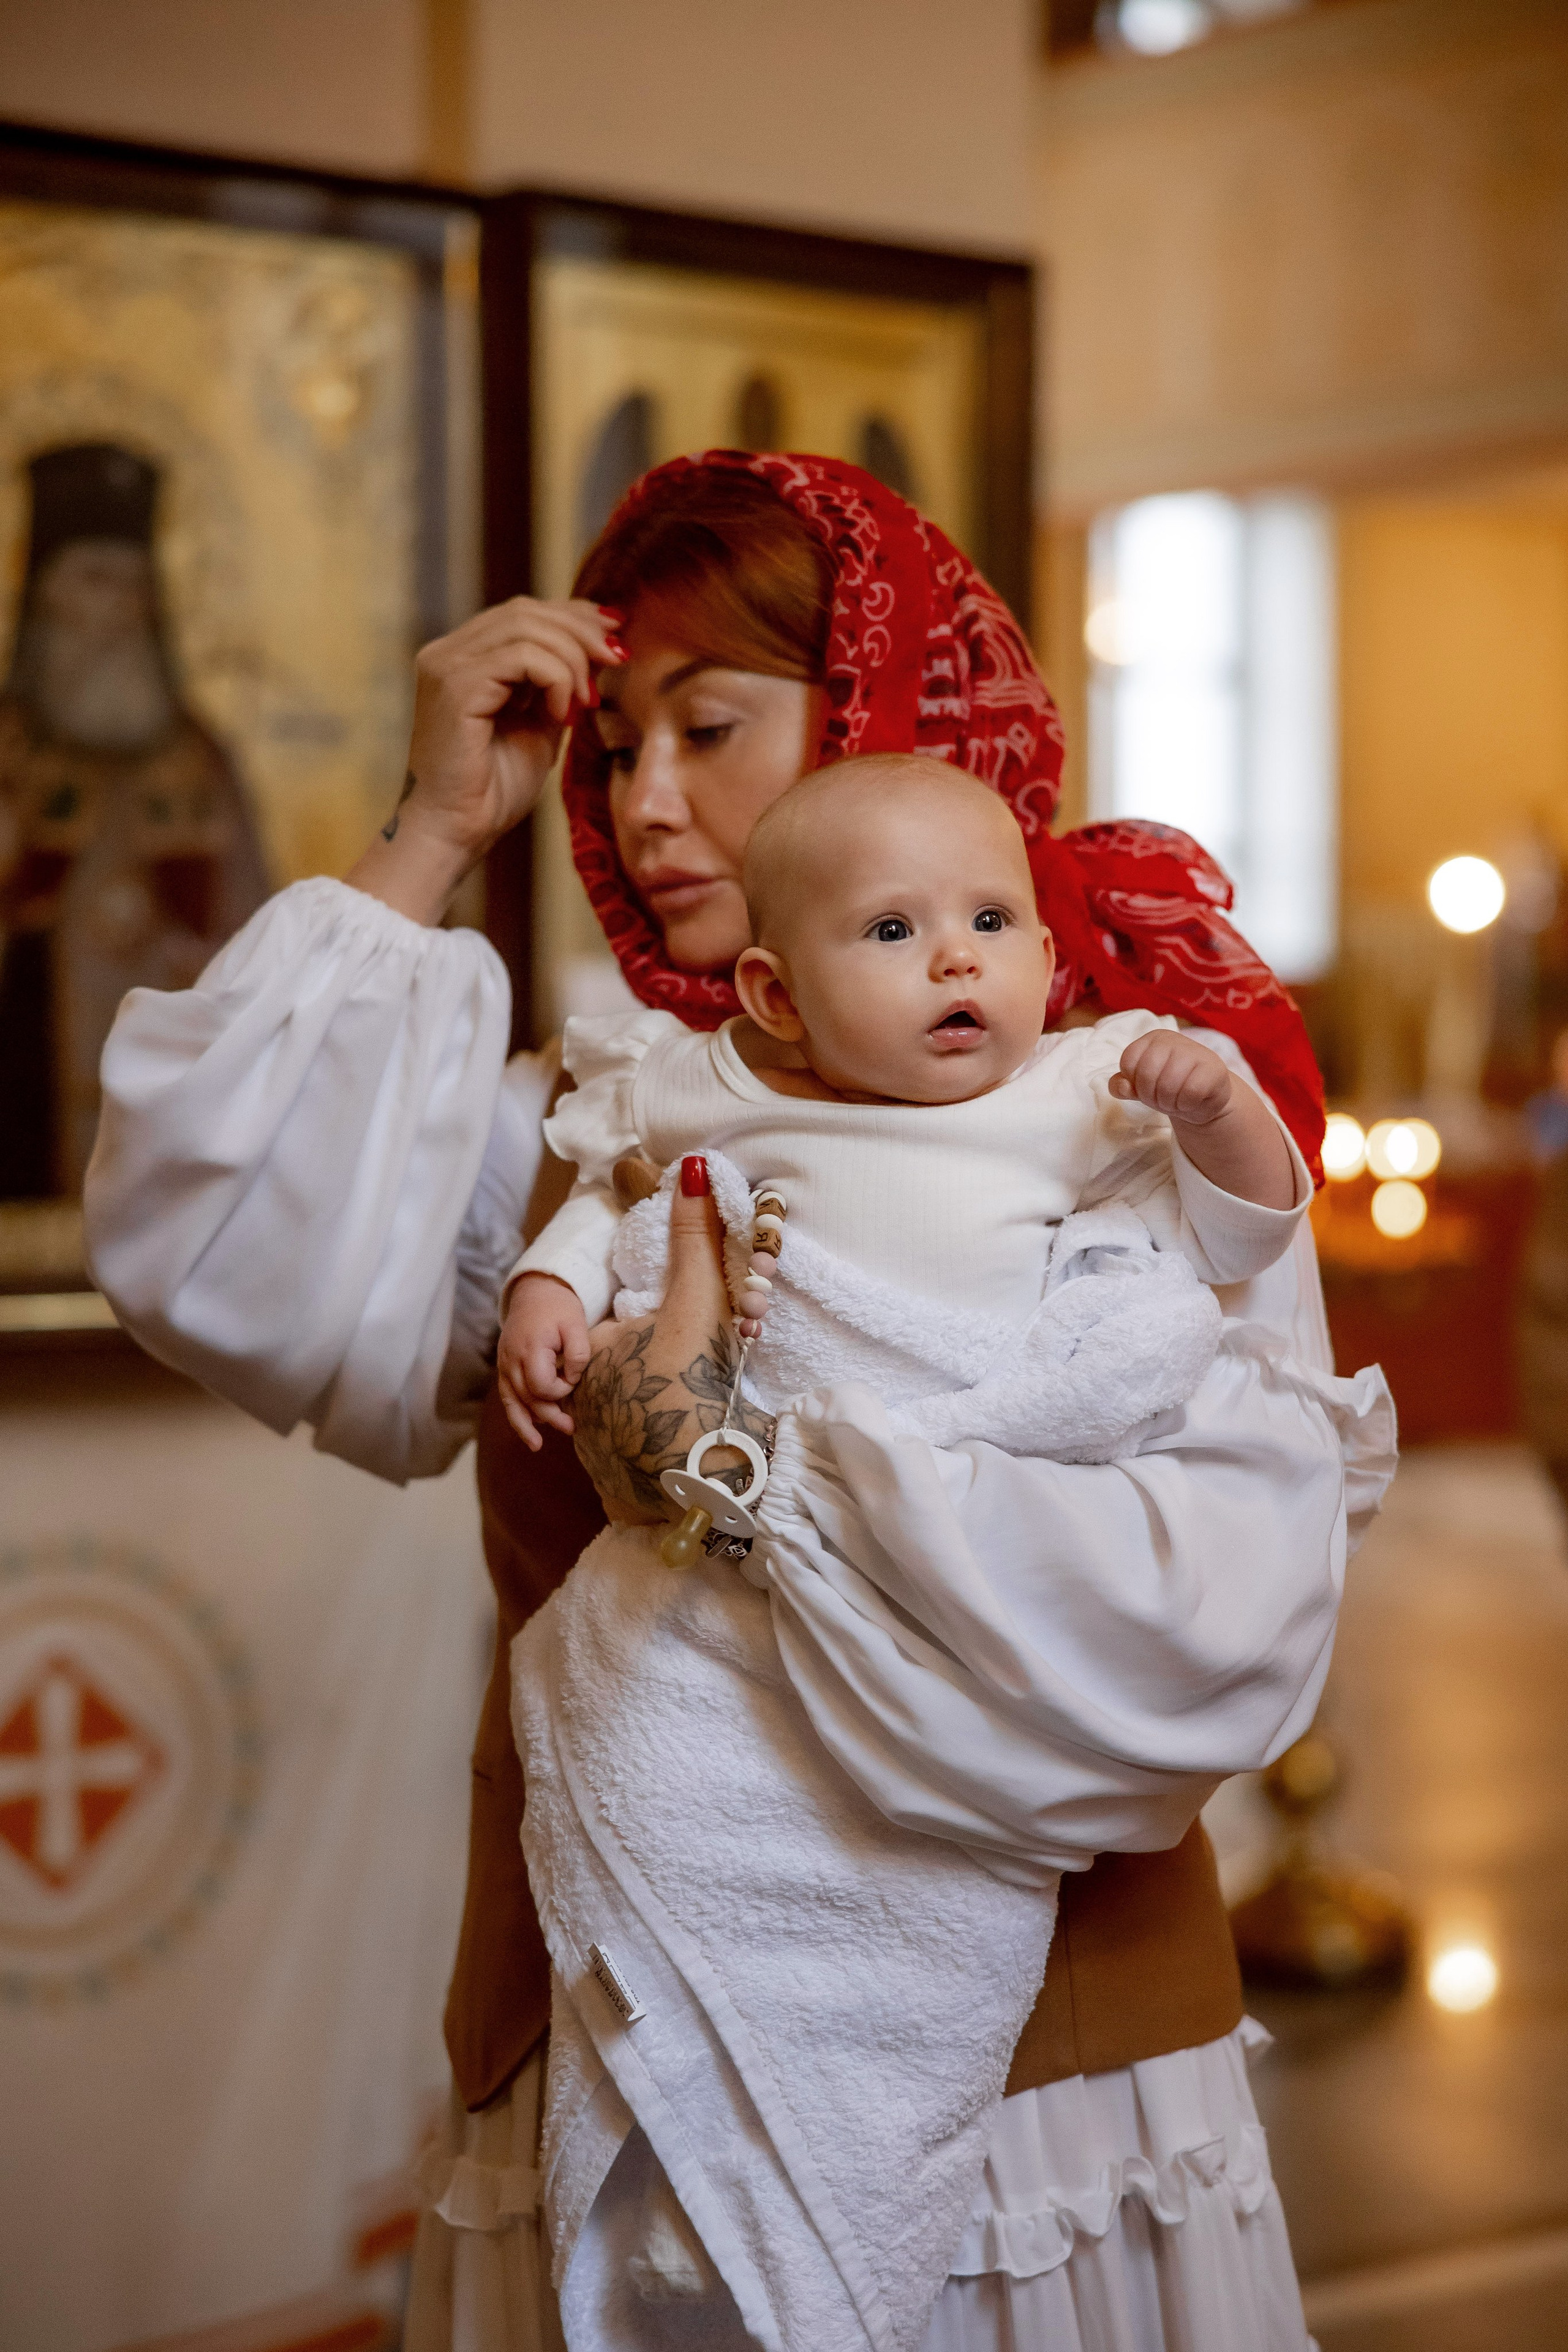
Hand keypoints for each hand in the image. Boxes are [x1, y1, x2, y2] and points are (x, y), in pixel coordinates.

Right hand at [345, 597, 623, 923]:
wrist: (457, 833)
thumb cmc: (493, 790)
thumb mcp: (540, 725)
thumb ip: (558, 685)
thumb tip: (598, 649)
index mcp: (463, 657)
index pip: (523, 613)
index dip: (573, 615)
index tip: (615, 637)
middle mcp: (447, 652)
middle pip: (526, 610)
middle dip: (581, 630)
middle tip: (615, 660)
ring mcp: (446, 665)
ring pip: (526, 627)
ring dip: (572, 659)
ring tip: (586, 702)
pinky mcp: (454, 685)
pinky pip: (522, 657)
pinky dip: (555, 679)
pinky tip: (562, 714)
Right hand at [497, 1273, 592, 1451]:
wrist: (534, 1291)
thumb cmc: (558, 1307)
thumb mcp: (576, 1324)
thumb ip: (578, 1354)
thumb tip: (572, 1381)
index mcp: (530, 1348)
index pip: (541, 1384)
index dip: (559, 1391)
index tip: (573, 1382)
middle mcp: (511, 1359)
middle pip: (527, 1398)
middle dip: (549, 1415)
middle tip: (571, 1427)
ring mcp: (504, 1364)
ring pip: (511, 1402)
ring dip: (525, 1424)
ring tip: (537, 1444)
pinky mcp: (504, 1367)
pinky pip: (507, 1396)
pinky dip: (515, 1415)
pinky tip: (526, 1431)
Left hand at [570, 1158, 775, 1523]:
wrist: (711, 1485)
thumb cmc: (695, 1384)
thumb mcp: (699, 1299)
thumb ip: (694, 1235)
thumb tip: (689, 1168)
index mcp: (593, 1356)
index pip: (610, 1322)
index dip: (656, 1319)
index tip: (683, 1330)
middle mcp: (586, 1401)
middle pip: (620, 1364)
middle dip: (658, 1360)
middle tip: (699, 1364)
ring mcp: (602, 1445)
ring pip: (626, 1405)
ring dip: (658, 1400)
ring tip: (696, 1399)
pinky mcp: (623, 1481)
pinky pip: (634, 1445)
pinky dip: (660, 1435)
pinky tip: (690, 1433)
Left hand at [1111, 1027, 1296, 1207]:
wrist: (1204, 1098)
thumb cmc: (1169, 1088)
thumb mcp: (1142, 1086)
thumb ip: (1123, 1085)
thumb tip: (1121, 1086)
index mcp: (1153, 1039)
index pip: (1128, 1061)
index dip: (1134, 1083)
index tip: (1146, 1087)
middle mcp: (1173, 1039)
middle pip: (1146, 1075)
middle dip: (1151, 1096)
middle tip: (1162, 1099)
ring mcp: (1195, 1052)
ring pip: (1167, 1086)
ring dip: (1169, 1103)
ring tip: (1176, 1101)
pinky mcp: (1214, 1069)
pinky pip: (1190, 1094)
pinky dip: (1186, 1105)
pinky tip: (1190, 1101)